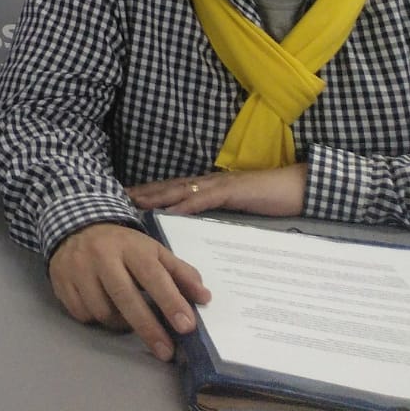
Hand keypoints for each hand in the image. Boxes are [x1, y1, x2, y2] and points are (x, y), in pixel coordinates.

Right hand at [48, 223, 210, 361]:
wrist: (76, 225)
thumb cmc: (123, 244)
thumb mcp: (153, 250)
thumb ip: (179, 272)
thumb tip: (204, 297)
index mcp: (130, 246)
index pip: (153, 275)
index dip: (170, 301)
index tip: (187, 327)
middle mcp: (102, 255)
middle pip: (126, 297)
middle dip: (148, 328)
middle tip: (165, 351)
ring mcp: (78, 268)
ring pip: (102, 310)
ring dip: (119, 323)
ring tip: (127, 318)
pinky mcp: (60, 280)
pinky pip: (81, 313)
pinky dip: (95, 318)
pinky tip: (103, 309)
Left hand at [128, 164, 305, 218]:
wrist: (297, 186)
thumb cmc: (268, 198)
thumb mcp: (235, 209)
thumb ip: (214, 213)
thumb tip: (195, 228)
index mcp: (205, 186)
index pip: (168, 189)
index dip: (145, 193)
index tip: (121, 199)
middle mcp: (205, 182)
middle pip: (165, 187)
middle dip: (140, 193)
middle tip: (112, 199)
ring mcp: (216, 184)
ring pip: (178, 190)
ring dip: (154, 197)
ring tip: (131, 204)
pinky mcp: (230, 191)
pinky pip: (202, 199)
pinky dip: (183, 206)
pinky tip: (168, 212)